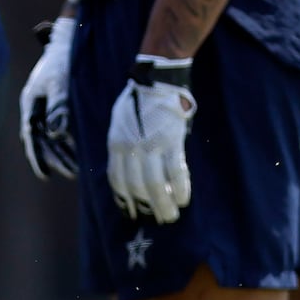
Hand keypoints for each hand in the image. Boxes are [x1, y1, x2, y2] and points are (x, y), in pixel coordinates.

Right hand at [18, 14, 78, 180]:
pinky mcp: (60, 101)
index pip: (31, 136)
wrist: (71, 38)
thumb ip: (57, 108)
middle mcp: (37, 106)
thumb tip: (54, 133)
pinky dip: (70, 139)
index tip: (46, 176)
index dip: (37, 157)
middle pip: (41, 139)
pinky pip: (61, 126)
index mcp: (30, 103)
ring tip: (77, 168)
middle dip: (54, 158)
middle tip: (70, 174)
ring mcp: (48, 104)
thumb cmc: (63, 59)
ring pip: (52, 135)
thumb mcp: (60, 83)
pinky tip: (81, 148)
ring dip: (63, 151)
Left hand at [107, 60, 195, 224]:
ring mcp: (150, 146)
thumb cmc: (140, 102)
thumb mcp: (120, 124)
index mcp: (115, 144)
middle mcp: (129, 148)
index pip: (117, 179)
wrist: (156, 80)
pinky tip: (185, 199)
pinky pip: (175, 171)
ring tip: (172, 215)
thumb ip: (123, 145)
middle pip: (136, 186)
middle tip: (158, 219)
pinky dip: (181, 187)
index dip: (124, 199)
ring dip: (164, 203)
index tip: (131, 213)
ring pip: (155, 183)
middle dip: (147, 207)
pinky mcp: (171, 141)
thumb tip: (129, 169)